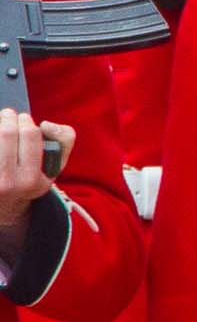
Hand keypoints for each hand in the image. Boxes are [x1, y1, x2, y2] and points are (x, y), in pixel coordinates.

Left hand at [0, 108, 68, 223]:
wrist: (3, 206)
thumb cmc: (31, 178)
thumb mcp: (55, 166)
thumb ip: (64, 139)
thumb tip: (46, 124)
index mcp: (32, 181)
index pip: (30, 135)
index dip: (26, 121)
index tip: (23, 118)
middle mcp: (7, 184)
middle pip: (6, 133)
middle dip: (8, 118)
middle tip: (8, 115)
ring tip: (1, 124)